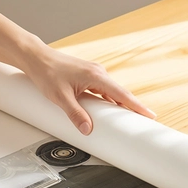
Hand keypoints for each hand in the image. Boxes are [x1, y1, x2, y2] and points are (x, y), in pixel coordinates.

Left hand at [22, 45, 155, 134]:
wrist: (37, 58)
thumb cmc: (47, 73)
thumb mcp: (60, 97)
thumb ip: (75, 114)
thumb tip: (87, 130)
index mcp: (96, 76)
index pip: (122, 94)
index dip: (137, 106)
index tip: (150, 115)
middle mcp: (98, 73)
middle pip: (120, 93)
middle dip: (132, 107)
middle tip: (144, 121)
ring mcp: (93, 73)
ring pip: (111, 92)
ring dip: (119, 104)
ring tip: (128, 118)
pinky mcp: (87, 76)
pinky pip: (103, 90)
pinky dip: (108, 99)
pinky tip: (107, 108)